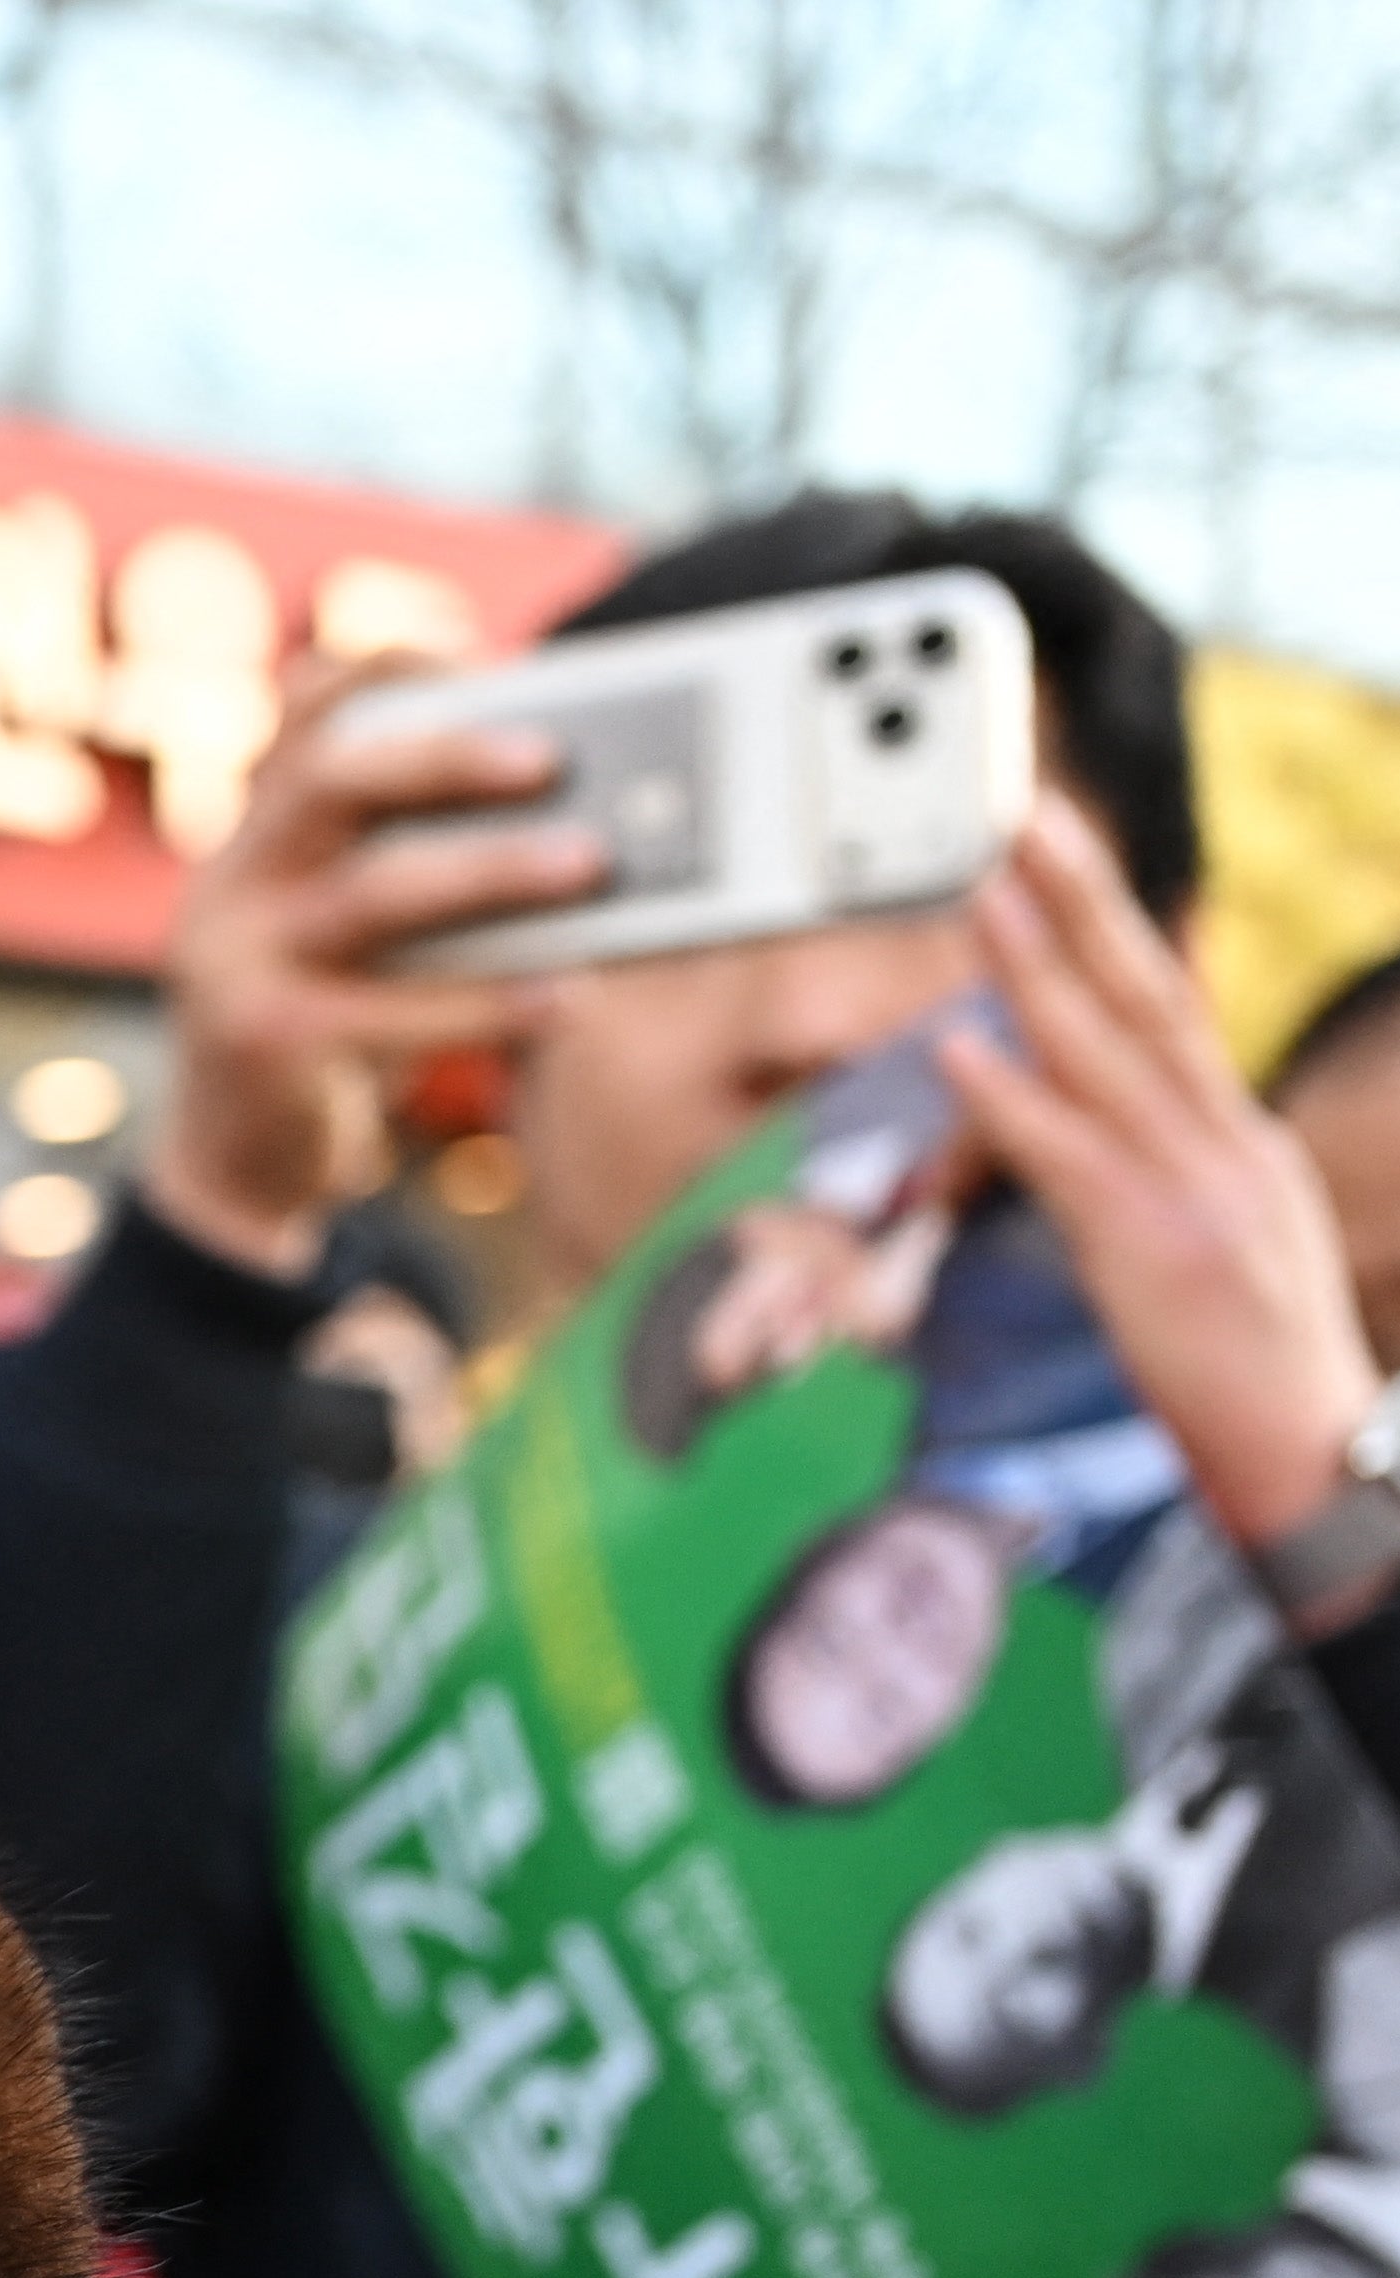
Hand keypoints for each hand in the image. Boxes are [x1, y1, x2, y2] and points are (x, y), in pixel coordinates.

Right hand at [148, 653, 604, 1281]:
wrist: (238, 1164)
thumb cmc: (333, 1025)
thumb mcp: (352, 931)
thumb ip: (408, 862)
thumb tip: (577, 811)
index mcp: (257, 836)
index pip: (303, 714)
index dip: (385, 669)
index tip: (482, 658)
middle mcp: (231, 883)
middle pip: (333, 780)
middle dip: (446, 756)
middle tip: (553, 756)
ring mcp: (236, 963)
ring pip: (372, 892)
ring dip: (492, 871)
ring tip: (594, 864)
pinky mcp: (265, 1044)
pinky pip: (392, 1013)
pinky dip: (489, 1002)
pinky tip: (570, 996)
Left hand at [942, 801, 1386, 1551]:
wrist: (1320, 1462)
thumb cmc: (1255, 1373)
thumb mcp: (1223, 1247)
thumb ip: (1168, 1178)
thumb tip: (1094, 1131)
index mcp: (1243, 1143)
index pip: (1172, 1014)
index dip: (1117, 932)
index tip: (1063, 862)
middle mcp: (1228, 1145)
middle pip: (1150, 997)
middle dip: (1088, 901)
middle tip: (1028, 815)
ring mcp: (1198, 1192)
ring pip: (1109, 1053)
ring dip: (1039, 966)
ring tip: (982, 889)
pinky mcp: (1157, 1249)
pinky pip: (1072, 1158)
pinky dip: (1012, 1097)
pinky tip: (957, 1048)